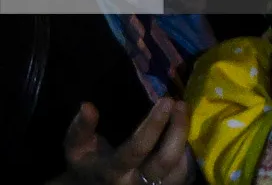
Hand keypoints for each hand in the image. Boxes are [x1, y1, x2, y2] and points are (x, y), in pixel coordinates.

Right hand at [60, 98, 194, 184]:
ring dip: (186, 140)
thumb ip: (80, 128)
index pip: (137, 149)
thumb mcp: (76, 148)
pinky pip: (184, 175)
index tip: (166, 100)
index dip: (153, 125)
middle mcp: (134, 184)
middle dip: (178, 129)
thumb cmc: (87, 164)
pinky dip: (189, 154)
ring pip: (179, 170)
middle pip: (165, 160)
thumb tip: (86, 106)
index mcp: (112, 172)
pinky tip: (186, 133)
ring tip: (184, 114)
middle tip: (181, 104)